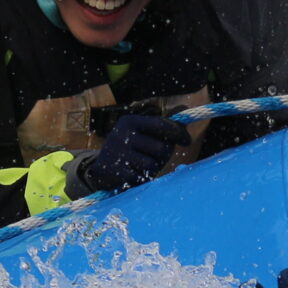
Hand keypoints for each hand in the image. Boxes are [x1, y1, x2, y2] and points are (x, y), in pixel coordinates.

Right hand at [70, 112, 188, 194]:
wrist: (100, 170)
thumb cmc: (130, 149)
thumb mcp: (142, 133)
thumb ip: (163, 124)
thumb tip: (184, 109)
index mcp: (130, 121)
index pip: (161, 124)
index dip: (178, 132)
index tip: (187, 140)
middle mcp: (123, 134)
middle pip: (161, 147)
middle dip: (164, 156)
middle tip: (156, 158)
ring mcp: (118, 153)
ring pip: (153, 165)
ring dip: (152, 169)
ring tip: (141, 166)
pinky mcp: (117, 171)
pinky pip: (142, 177)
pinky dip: (142, 178)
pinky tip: (133, 174)